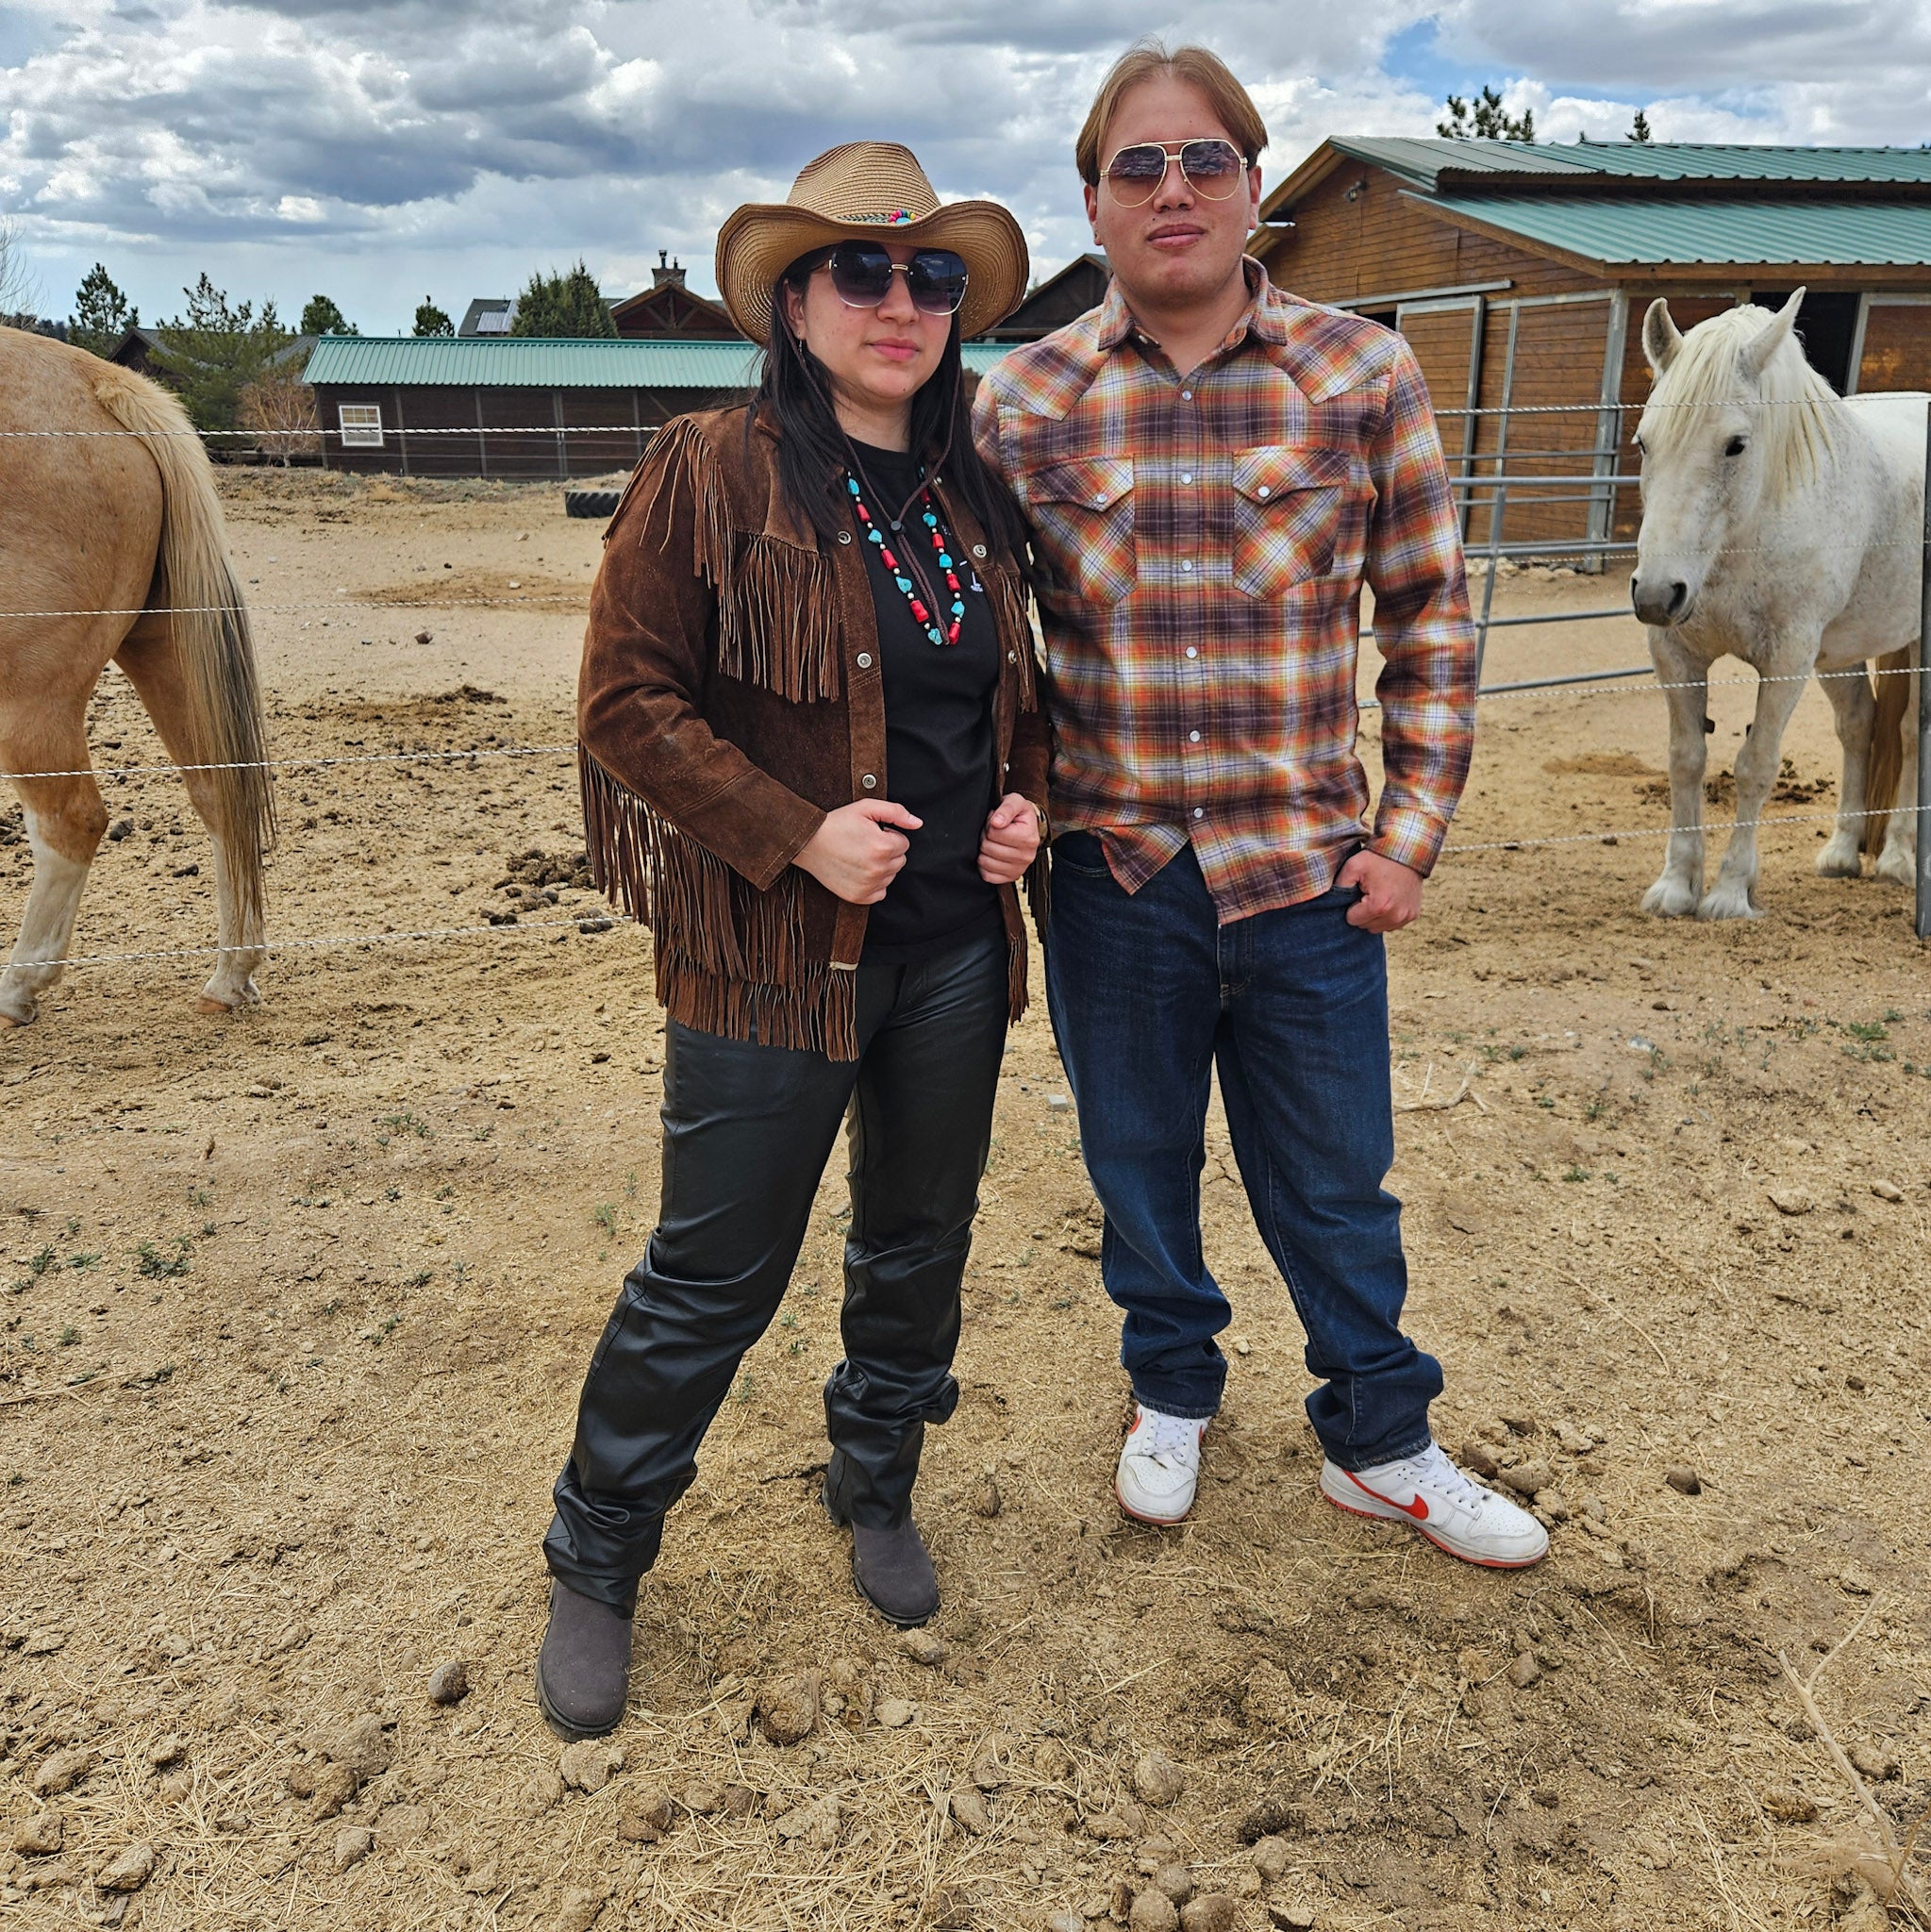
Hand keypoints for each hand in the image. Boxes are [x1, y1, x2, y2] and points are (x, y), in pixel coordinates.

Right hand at [794, 799, 922, 904]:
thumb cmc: (837, 823)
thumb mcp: (866, 808)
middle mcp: (878, 869)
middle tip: (865, 843)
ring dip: (881, 867)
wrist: (808, 842)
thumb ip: (896, 812)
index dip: (888, 835)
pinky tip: (859, 871)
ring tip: (859, 856)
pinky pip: (880, 893)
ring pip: (891, 876)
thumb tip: (917, 823)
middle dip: (887, 851)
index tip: (871, 833)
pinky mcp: (859, 897)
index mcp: (883, 847)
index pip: (904, 843)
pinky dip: (874, 883)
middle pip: (900, 861)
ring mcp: (868, 886)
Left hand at [978, 793, 1040, 885]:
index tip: (996, 821)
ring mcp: (1019, 869)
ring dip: (983, 850)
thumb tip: (996, 822)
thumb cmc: (1019, 814)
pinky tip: (991, 855)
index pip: (994, 833)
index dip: (989, 824)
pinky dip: (984, 865)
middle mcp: (1027, 856)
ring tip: (993, 842)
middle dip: (985, 837)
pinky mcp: (1011, 878)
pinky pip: (987, 875)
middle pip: (988, 847)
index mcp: (1029, 837)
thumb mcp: (1015, 801)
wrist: (1027, 827)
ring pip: (985, 862)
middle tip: (993, 831)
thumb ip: (1006, 808)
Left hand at [1337, 849, 1422, 931]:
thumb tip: (1332, 902)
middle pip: (1365, 926)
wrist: (1407, 851)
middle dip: (1363, 911)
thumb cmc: (1378, 858)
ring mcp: (1406, 916)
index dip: (1352, 905)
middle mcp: (1395, 916)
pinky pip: (1392, 924)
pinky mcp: (1413, 915)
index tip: (1359, 891)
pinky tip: (1389, 898)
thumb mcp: (1353, 866)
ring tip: (1378, 894)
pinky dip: (1387, 915)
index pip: (1352, 920)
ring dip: (1374, 915)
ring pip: (1378, 928)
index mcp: (1379, 906)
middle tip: (1368, 892)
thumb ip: (1339, 886)